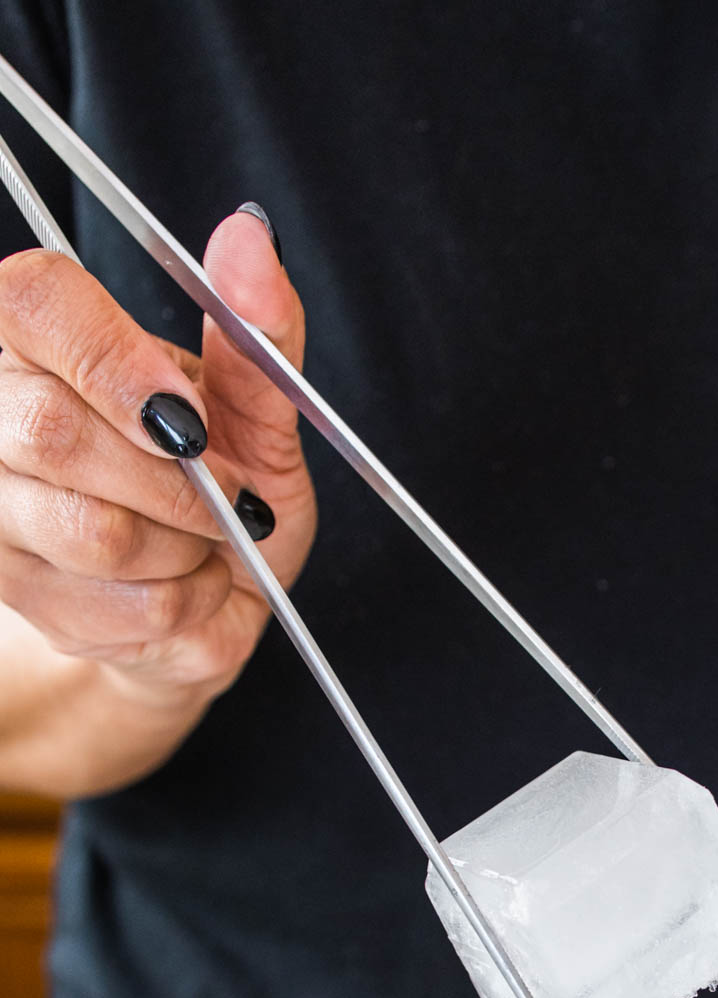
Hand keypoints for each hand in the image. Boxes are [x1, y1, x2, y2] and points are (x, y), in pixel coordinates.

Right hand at [0, 207, 315, 706]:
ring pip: (91, 530)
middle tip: (228, 494)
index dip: (112, 359)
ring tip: (204, 539)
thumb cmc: (226, 492)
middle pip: (51, 430)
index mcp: (45, 340)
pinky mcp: (19, 593)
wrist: (207, 601)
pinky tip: (187, 584)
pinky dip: (185, 602)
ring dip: (184, 546)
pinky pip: (118, 605)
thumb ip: (255, 334)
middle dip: (172, 482)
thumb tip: (251, 238)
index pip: (31, 301)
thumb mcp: (261, 411)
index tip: (191, 420)